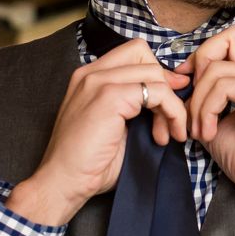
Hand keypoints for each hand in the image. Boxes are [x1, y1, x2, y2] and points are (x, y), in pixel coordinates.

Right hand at [9, 42, 191, 227]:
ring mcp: (99, 82)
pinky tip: (165, 135)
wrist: (63, 182)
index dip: (155, 74)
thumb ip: (133, 108)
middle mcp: (91, 73)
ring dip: (170, 104)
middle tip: (169, 119)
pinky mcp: (110, 97)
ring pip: (153, 72)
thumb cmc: (87, 165)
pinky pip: (156, 92)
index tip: (169, 101)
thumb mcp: (114, 128)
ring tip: (166, 135)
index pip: (131, 54)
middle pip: (143, 54)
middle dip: (165, 85)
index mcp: (89, 77)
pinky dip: (171, 112)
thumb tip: (167, 101)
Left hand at [185, 30, 234, 235]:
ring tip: (200, 131)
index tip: (187, 86)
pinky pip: (224, 85)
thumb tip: (181, 84)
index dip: (202, 56)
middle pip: (227, 37)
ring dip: (198, 102)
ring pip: (217, 68)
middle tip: (194, 105)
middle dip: (199, 66)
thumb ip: (202, 100)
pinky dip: (207, 110)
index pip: (227, 39)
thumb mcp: (215, 124)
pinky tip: (209, 133)